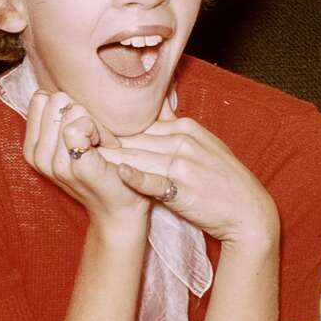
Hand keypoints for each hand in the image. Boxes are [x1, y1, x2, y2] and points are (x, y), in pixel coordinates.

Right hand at [22, 91, 149, 229]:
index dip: (68, 107)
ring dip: (96, 123)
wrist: (118, 208)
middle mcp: (39, 156)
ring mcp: (56, 164)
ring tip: (103, 145)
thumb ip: (58, 118)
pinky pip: (79, 126)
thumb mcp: (70, 142)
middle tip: (97, 137)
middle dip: (83, 113)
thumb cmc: (101, 170)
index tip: (84, 128)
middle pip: (58, 100)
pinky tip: (109, 146)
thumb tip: (51, 90)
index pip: (43, 98)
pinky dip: (101, 130)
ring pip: (72, 110)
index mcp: (33, 148)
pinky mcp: (78, 167)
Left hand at [98, 102, 278, 247]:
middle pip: (134, 137)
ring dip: (109, 155)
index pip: (141, 123)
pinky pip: (154, 181)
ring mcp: (183, 164)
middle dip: (103, 137)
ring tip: (80, 152)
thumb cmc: (225, 180)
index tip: (85, 123)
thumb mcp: (204, 144)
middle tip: (72, 133)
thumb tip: (155, 109)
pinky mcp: (183, 189)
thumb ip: (177, 128)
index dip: (111, 126)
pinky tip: (117, 173)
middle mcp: (183, 141)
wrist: (248, 211)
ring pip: (137, 156)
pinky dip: (136, 177)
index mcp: (186, 128)